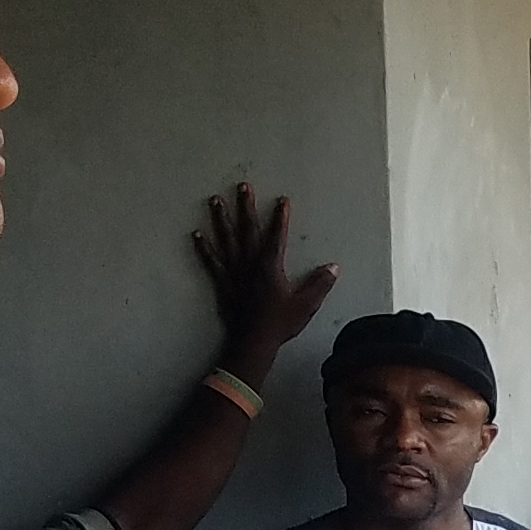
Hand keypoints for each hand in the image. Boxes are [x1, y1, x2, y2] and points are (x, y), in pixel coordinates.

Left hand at [193, 183, 340, 375]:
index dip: (280, 218)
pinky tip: (197, 234)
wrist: (253, 342)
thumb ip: (320, 284)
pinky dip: (204, 248)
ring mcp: (234, 272)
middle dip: (246, 207)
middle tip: (242, 186)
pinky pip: (211, 262)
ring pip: (227, 240)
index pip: (277, 237)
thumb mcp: (306, 305)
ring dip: (221, 219)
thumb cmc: (279, 324)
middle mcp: (250, 264)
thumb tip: (333, 267)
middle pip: (248, 230)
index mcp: (270, 267)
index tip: (282, 200)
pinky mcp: (222, 283)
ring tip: (215, 200)